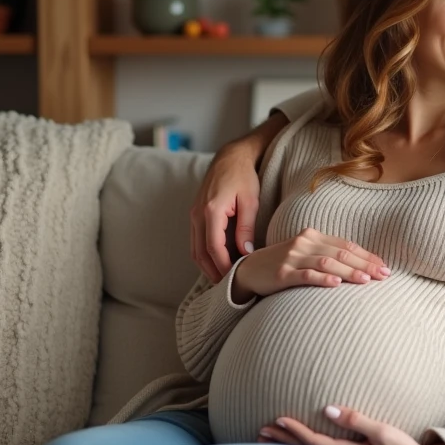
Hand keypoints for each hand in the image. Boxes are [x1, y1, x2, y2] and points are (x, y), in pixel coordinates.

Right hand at [190, 144, 261, 281]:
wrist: (230, 157)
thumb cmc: (244, 177)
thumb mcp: (251, 201)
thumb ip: (246, 227)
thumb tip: (246, 252)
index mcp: (211, 211)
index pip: (214, 248)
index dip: (223, 267)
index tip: (234, 279)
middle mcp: (197, 215)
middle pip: (200, 253)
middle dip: (212, 272)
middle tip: (227, 287)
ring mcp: (193, 215)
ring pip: (195, 249)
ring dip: (206, 265)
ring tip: (222, 278)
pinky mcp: (195, 214)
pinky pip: (196, 240)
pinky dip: (205, 254)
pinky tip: (218, 261)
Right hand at [232, 228, 389, 303]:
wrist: (249, 270)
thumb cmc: (284, 264)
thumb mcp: (306, 254)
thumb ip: (328, 255)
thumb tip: (362, 266)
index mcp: (313, 236)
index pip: (346, 245)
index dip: (367, 256)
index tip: (385, 266)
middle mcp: (304, 243)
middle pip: (340, 253)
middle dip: (364, 264)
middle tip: (383, 275)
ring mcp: (292, 258)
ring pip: (326, 263)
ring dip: (348, 271)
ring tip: (366, 280)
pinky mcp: (281, 273)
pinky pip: (305, 275)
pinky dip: (322, 279)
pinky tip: (336, 284)